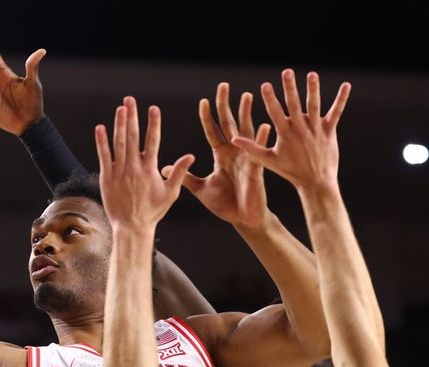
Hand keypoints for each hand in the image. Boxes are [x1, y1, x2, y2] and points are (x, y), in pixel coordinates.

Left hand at [95, 97, 194, 232]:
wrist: (131, 227)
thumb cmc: (152, 212)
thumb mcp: (170, 194)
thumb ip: (179, 173)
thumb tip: (190, 156)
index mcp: (150, 170)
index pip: (153, 141)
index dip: (153, 124)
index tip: (153, 108)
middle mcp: (134, 168)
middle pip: (133, 137)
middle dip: (132, 116)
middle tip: (130, 100)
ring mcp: (119, 172)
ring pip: (119, 143)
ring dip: (119, 124)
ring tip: (120, 108)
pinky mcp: (107, 177)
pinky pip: (104, 156)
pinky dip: (102, 142)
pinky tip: (100, 128)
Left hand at [163, 83, 270, 229]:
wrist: (242, 219)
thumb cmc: (224, 204)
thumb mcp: (200, 188)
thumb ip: (185, 176)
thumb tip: (164, 168)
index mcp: (221, 155)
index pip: (213, 131)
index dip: (208, 117)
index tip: (203, 101)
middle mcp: (234, 152)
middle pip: (229, 123)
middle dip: (225, 105)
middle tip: (223, 86)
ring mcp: (246, 158)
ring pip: (246, 131)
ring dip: (246, 113)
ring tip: (247, 95)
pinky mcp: (256, 168)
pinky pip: (258, 151)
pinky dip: (261, 138)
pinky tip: (264, 125)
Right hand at [231, 70, 350, 191]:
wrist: (315, 182)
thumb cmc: (290, 171)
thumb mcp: (268, 160)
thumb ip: (251, 148)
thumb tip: (233, 140)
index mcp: (285, 134)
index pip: (275, 113)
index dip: (270, 99)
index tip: (265, 85)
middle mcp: (301, 129)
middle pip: (294, 105)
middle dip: (290, 88)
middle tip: (286, 72)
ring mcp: (316, 129)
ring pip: (314, 106)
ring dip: (313, 89)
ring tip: (311, 74)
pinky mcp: (329, 131)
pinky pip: (336, 112)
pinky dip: (341, 99)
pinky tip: (346, 85)